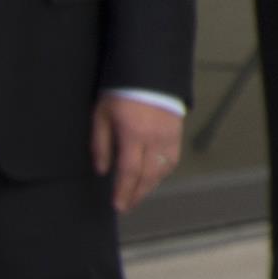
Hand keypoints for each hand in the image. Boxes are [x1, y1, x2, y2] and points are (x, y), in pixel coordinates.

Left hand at [90, 95, 182, 212]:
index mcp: (133, 134)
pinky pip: (172, 160)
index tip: (117, 205)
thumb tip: (102, 169)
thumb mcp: (101, 114)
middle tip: (126, 206)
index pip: (130, 171)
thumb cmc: (121, 91)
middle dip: (136, 195)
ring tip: (138, 195)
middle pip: (148, 176)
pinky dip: (162, 173)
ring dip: (150, 186)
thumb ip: (100, 143)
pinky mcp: (176, 133)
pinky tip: (154, 178)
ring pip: (162, 171)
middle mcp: (154, 138)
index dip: (124, 191)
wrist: (149, 72)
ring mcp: (168, 136)